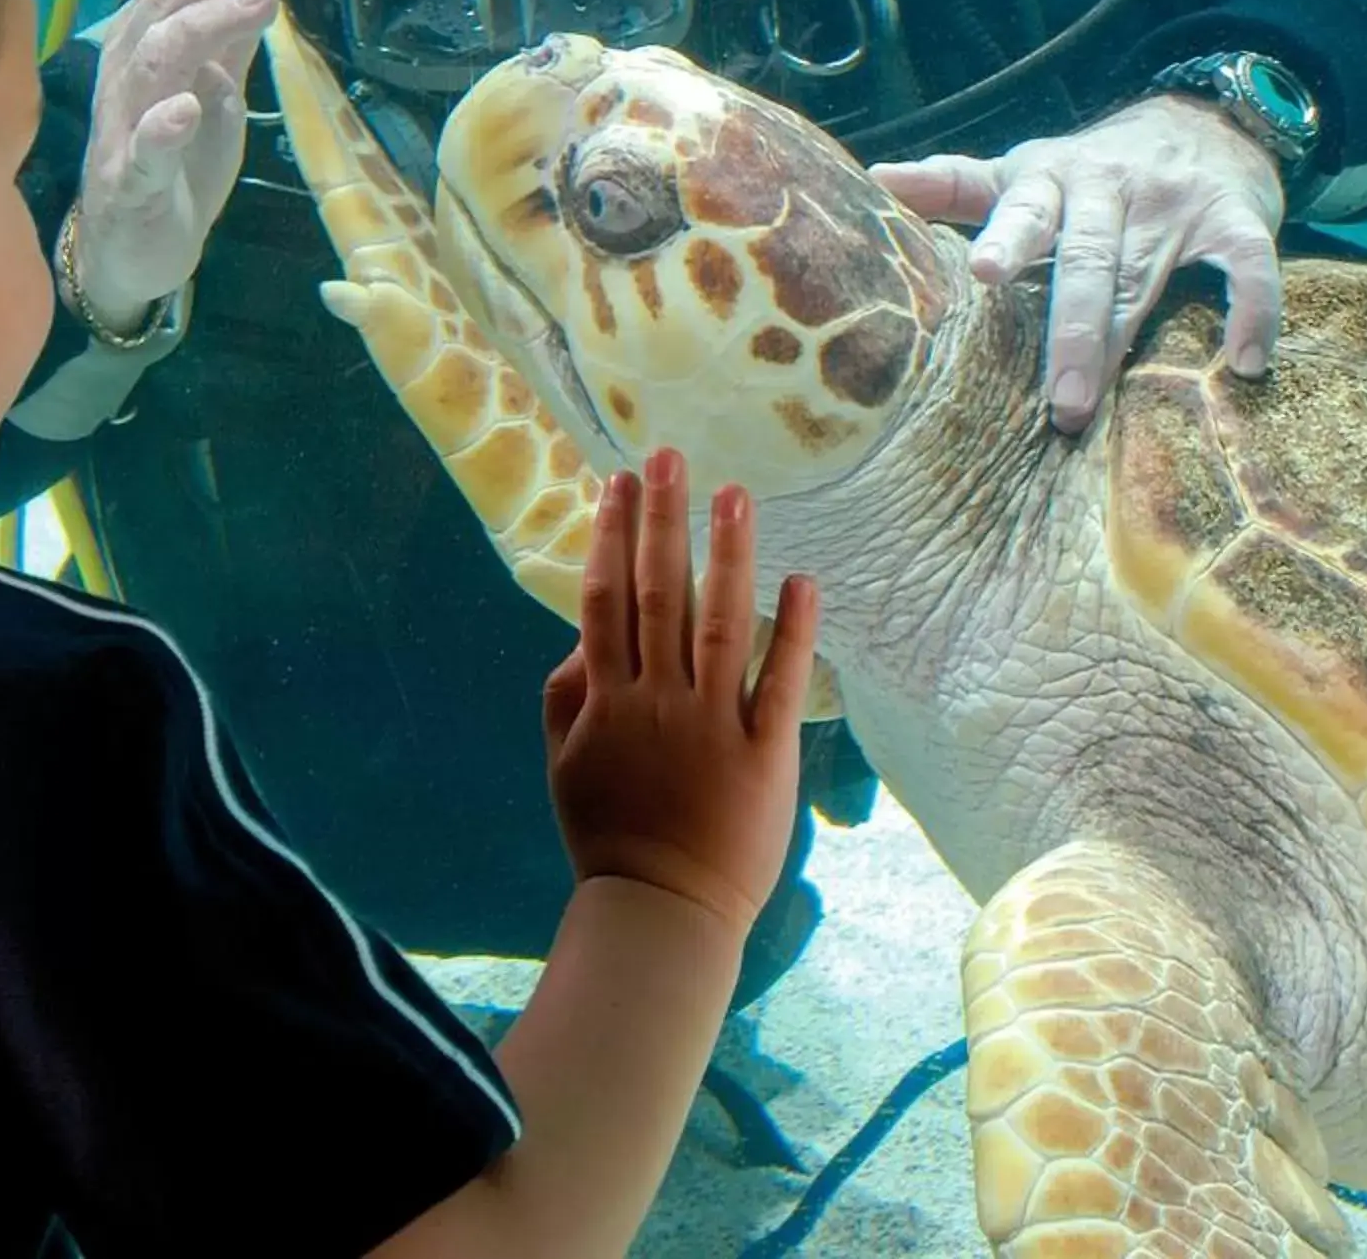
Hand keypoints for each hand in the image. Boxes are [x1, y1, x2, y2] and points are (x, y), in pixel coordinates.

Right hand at [64, 0, 290, 329]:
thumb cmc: (175, 164)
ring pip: (155, 59)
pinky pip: (142, 150)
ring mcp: (124, 127)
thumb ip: (232, 40)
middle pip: (166, 5)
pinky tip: (192, 105)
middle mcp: (127, 74)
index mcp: (145, 45)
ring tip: (260, 0)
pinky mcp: (129, 183)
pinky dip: (164, 125)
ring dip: (207, 23)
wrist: (133, 250)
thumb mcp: (216, 91)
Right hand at [540, 448, 820, 937]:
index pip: (605, 600)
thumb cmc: (610, 835)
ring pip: (718, 623)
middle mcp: (656, 701)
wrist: (661, 910)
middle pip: (658, 595)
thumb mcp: (565, 763)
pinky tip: (801, 580)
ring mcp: (710, 725)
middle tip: (671, 457)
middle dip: (663, 521)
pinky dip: (791, 630)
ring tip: (735, 495)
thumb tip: (582, 634)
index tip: (620, 482)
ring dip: (727, 554)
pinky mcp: (763, 754)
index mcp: (605, 700)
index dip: (611, 536)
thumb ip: (566, 694)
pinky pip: (780, 683)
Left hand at [871, 94, 1285, 434]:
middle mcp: (1107, 187)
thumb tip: (876, 178)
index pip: (1020, 206)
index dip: (1005, 237)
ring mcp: (1173, 203)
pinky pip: (1248, 265)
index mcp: (1048, 179)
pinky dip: (1251, 311)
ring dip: (1122, 340)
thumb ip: (955, 185)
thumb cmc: (1092, 171)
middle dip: (1069, 332)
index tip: (983, 272)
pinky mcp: (1234, 217)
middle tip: (1058, 404)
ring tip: (1094, 409)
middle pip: (1084, 258)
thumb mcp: (1023, 170)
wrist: (1203, 119)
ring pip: (1144, 274)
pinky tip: (1244, 364)